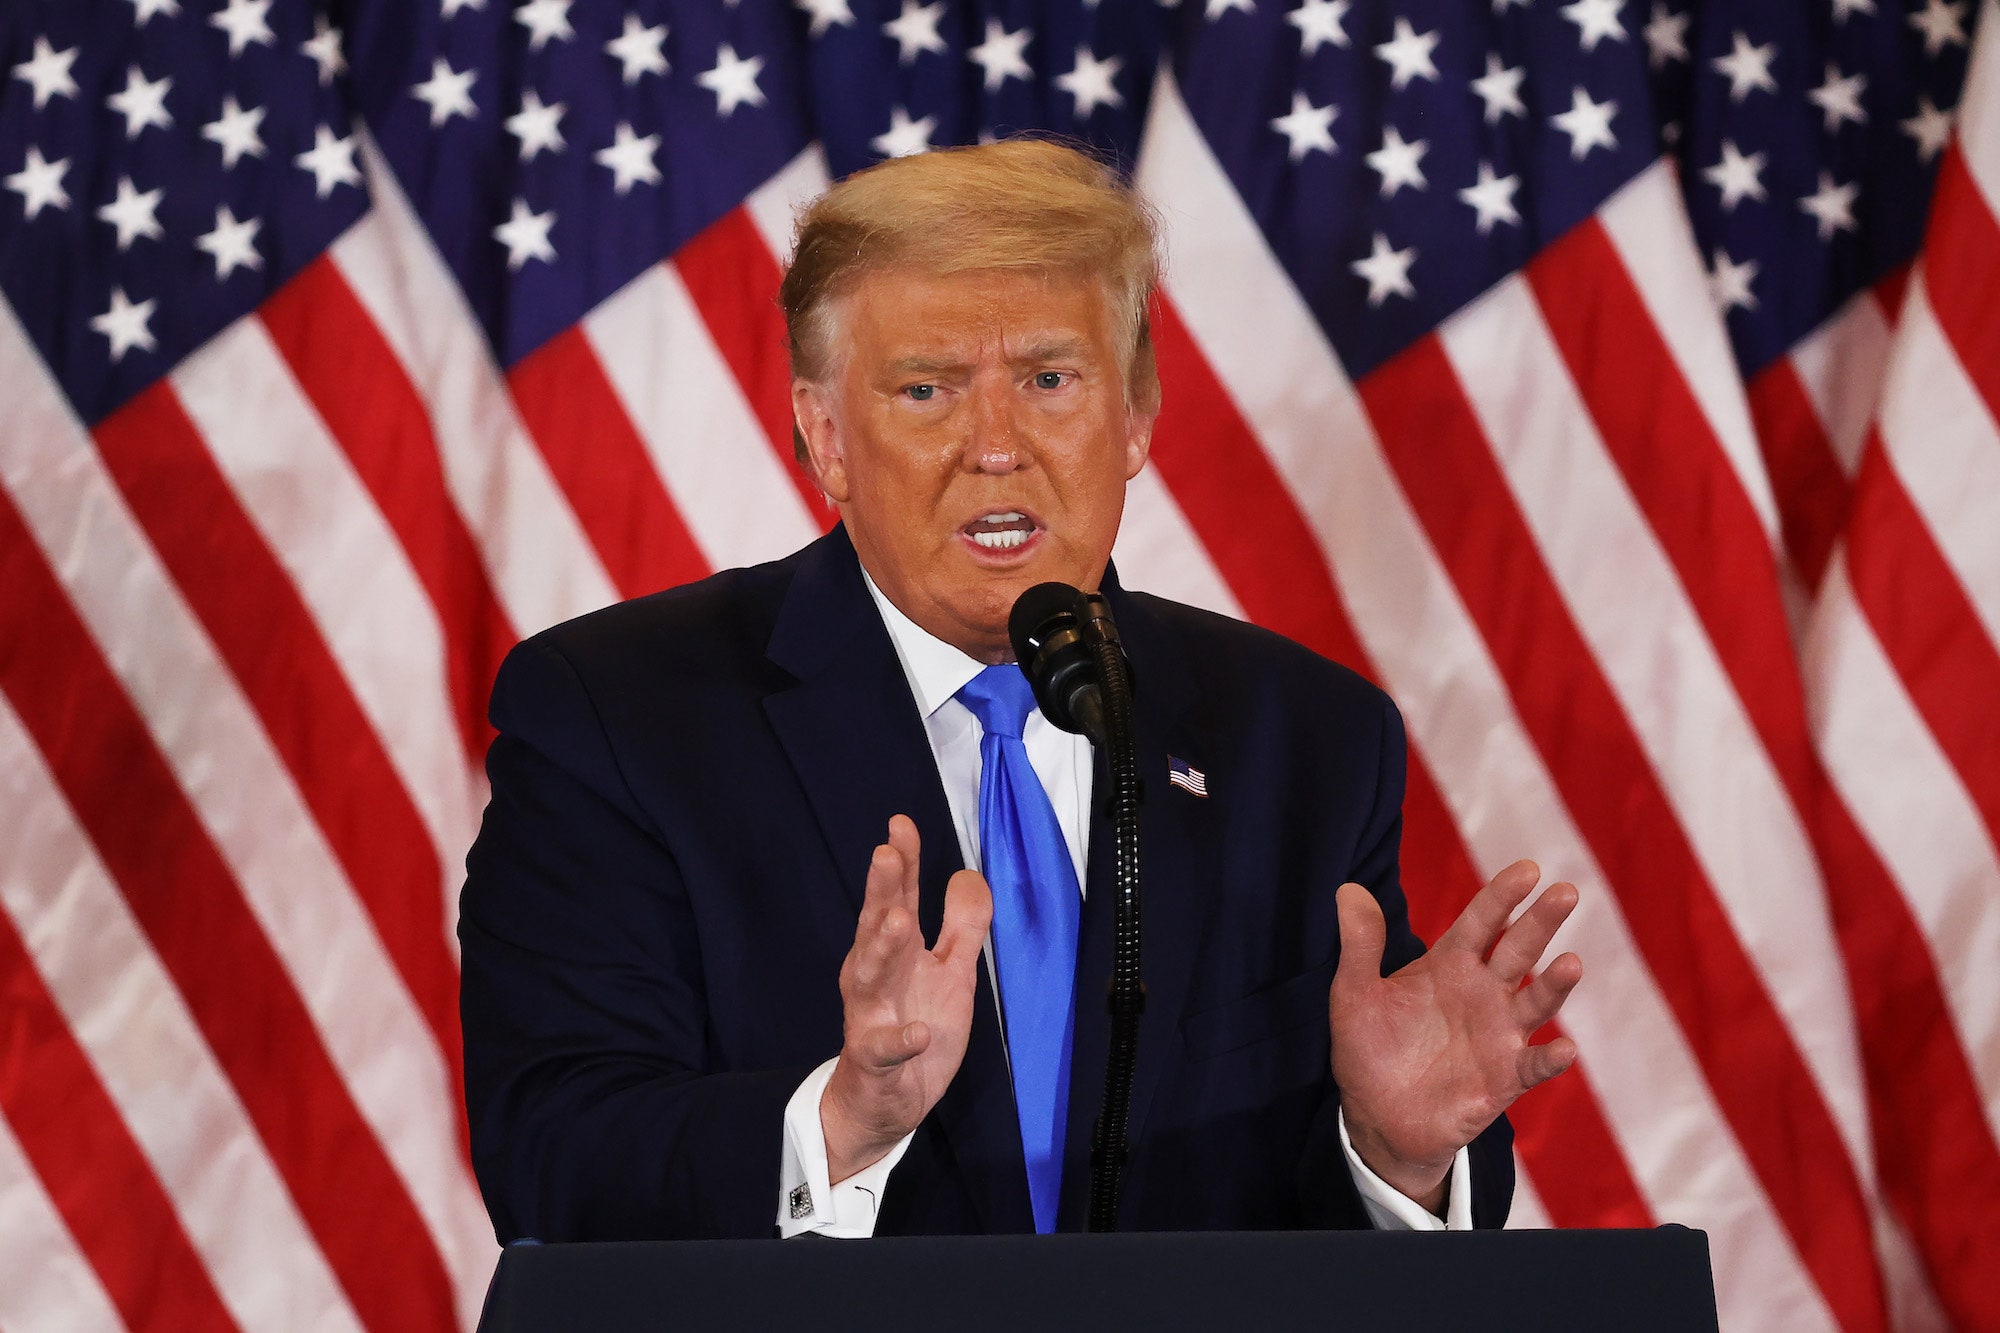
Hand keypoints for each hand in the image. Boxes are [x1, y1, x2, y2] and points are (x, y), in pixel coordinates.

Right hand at [821, 816, 991, 1183]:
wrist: (886, 1101)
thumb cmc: (914, 1024)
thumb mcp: (951, 972)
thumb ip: (961, 926)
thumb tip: (969, 873)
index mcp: (894, 951)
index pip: (897, 898)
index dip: (902, 863)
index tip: (901, 824)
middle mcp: (875, 976)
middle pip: (876, 926)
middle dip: (882, 891)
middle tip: (887, 854)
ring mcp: (871, 1016)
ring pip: (870, 978)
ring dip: (883, 949)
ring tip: (900, 922)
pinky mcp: (876, 1059)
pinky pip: (885, 1048)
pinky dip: (900, 1040)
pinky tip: (917, 1032)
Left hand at [1330, 860, 1581, 1210]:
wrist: (1377, 1119)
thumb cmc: (1369, 1050)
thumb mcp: (1354, 994)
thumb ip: (1360, 945)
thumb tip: (1348, 888)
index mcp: (1449, 965)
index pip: (1481, 922)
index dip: (1502, 896)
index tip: (1528, 869)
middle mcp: (1482, 993)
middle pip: (1519, 950)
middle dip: (1541, 922)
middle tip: (1565, 892)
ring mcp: (1499, 1034)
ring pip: (1536, 1001)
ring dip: (1555, 984)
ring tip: (1570, 963)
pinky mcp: (1505, 1078)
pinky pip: (1534, 1065)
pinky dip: (1550, 1057)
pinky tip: (1563, 1048)